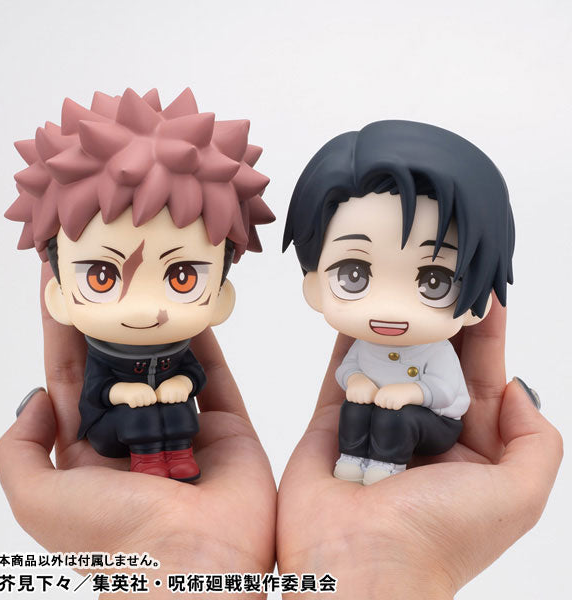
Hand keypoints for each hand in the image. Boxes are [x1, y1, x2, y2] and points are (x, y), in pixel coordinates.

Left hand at [0, 263, 275, 598]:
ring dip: (162, 325)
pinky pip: (217, 377)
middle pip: (122, 364)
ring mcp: (186, 429)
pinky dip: (208, 344)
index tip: (61, 287)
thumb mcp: (37, 498)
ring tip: (154, 279)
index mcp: (91, 448)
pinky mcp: (229, 428)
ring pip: (172, 365)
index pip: (70, 376)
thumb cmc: (113, 535)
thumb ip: (20, 448)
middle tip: (112, 270)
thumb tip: (38, 397)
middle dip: (113, 319)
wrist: (193, 564)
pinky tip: (196, 309)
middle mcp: (137, 434)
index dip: (63, 331)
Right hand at [110, 381, 156, 407]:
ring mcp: (137, 394)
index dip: (149, 401)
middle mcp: (143, 390)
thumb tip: (158, 402)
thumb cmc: (136, 391)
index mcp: (148, 388)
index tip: (145, 399)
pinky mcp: (130, 398)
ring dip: (137, 404)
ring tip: (134, 398)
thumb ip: (151, 395)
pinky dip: (131, 405)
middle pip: (147, 404)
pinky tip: (130, 400)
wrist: (123, 389)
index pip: (153, 400)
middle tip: (138, 398)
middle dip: (143, 403)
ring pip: (140, 405)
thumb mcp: (145, 390)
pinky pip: (134, 406)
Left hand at [155, 375, 191, 403]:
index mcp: (165, 388)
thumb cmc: (167, 388)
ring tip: (176, 394)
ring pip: (178, 401)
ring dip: (177, 399)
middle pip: (171, 401)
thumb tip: (150, 400)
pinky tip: (180, 394)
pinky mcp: (186, 391)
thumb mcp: (160, 389)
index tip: (165, 395)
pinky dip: (183, 398)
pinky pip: (184, 399)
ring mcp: (179, 390)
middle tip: (171, 395)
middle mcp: (172, 388)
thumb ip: (155, 395)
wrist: (178, 382)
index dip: (164, 399)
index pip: (164, 400)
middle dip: (171, 400)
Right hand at [277, 296, 561, 597]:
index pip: (482, 375)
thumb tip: (514, 390)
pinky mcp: (334, 420)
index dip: (487, 335)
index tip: (484, 293)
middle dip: (439, 320)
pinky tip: (357, 310)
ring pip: (387, 361)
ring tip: (398, 282)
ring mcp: (376, 422)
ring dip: (394, 325)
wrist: (360, 565)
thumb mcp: (518, 497)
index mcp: (470, 446)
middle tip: (437, 275)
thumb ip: (535, 443)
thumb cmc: (439, 536)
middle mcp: (424, 429)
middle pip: (434, 360)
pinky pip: (341, 372)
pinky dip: (347, 341)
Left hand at [373, 382, 422, 409]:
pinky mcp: (397, 401)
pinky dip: (398, 407)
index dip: (381, 403)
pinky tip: (401, 402)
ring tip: (397, 400)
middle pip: (382, 405)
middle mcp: (386, 393)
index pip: (377, 401)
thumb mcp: (388, 390)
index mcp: (382, 390)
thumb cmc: (398, 391)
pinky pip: (395, 408)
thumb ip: (382, 395)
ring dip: (393, 406)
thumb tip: (376, 403)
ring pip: (389, 407)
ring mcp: (391, 397)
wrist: (410, 389)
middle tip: (393, 401)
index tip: (387, 401)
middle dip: (387, 405)